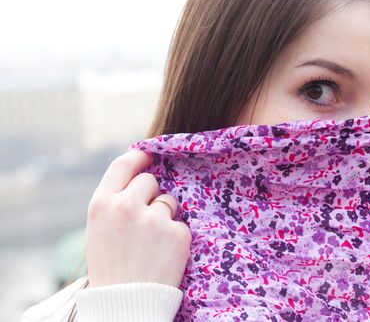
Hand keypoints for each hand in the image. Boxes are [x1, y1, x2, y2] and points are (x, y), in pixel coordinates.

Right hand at [85, 150, 190, 287]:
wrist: (125, 304)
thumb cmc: (110, 266)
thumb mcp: (99, 229)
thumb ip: (115, 201)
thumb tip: (140, 177)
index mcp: (102, 204)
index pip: (123, 165)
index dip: (138, 156)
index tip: (148, 154)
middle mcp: (127, 206)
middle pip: (149, 181)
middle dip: (150, 195)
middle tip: (143, 222)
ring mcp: (154, 219)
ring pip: (168, 201)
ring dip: (164, 216)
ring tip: (150, 244)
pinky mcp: (177, 233)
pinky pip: (180, 223)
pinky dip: (175, 236)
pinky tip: (163, 254)